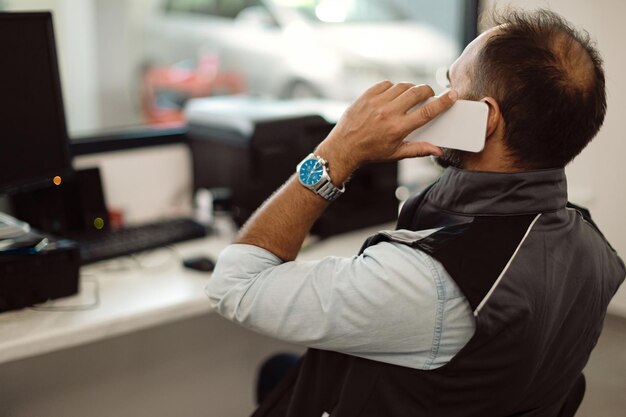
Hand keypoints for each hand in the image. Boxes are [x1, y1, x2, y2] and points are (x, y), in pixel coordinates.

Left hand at [316, 81, 457, 180]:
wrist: (344, 147)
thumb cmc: (371, 151)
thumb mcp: (396, 154)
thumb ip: (419, 149)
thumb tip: (438, 151)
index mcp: (398, 128)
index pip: (427, 112)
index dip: (443, 102)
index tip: (452, 94)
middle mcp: (388, 113)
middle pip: (417, 93)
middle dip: (428, 91)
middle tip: (429, 95)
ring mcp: (376, 102)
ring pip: (403, 86)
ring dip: (411, 89)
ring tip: (411, 96)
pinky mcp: (367, 96)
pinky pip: (387, 84)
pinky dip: (393, 87)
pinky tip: (393, 95)